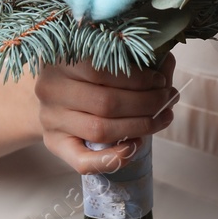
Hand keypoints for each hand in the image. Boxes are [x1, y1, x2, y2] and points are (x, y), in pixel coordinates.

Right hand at [34, 53, 178, 173]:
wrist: (50, 93)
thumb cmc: (80, 72)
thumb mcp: (97, 57)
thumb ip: (130, 59)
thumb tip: (167, 61)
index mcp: (61, 59)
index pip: (104, 71)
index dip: (138, 79)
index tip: (160, 81)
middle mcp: (51, 89)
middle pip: (106, 102)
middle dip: (146, 103)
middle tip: (167, 98)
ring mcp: (50, 119)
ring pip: (100, 130)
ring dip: (139, 126)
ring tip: (161, 118)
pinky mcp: (54, 144)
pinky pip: (84, 161)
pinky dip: (114, 158)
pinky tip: (134, 146)